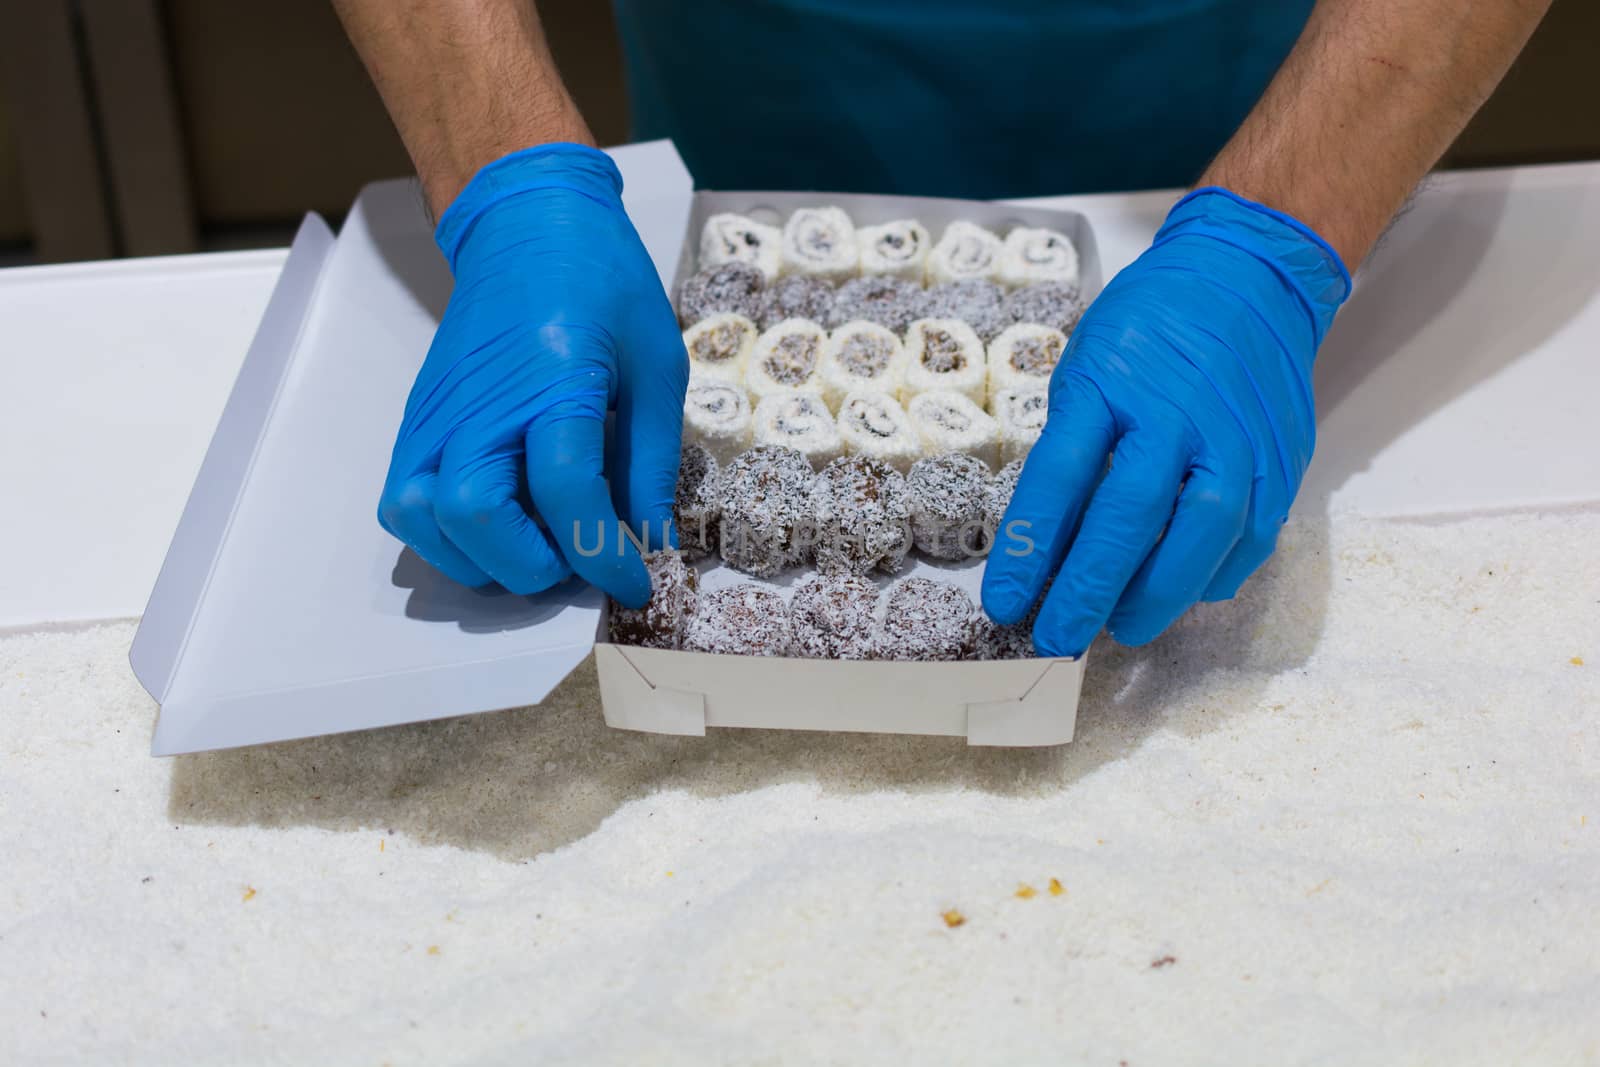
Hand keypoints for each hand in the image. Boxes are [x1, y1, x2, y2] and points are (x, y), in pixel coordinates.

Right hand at [379, 144, 686, 607]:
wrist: (527, 227)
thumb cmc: (601, 286)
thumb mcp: (656, 364)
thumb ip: (651, 462)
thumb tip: (652, 542)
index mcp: (553, 380)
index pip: (566, 491)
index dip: (603, 554)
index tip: (635, 581)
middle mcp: (480, 403)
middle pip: (476, 516)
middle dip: (536, 565)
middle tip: (580, 557)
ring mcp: (435, 416)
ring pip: (427, 523)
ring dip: (486, 558)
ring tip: (538, 544)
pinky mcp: (414, 425)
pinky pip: (403, 506)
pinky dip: (443, 538)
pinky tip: (497, 527)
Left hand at [982, 188, 1350, 655]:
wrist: (1249, 276)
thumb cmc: (1149, 329)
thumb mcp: (1086, 369)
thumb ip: (1072, 451)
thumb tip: (1044, 548)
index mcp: (1110, 383)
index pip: (1059, 478)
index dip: (1028, 549)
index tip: (1004, 604)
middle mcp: (1177, 412)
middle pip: (1131, 516)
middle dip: (1088, 589)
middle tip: (1058, 639)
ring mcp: (1238, 437)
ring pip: (1202, 535)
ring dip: (1156, 596)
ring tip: (1119, 628)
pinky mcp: (1281, 458)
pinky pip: (1250, 536)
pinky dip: (1212, 577)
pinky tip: (1181, 594)